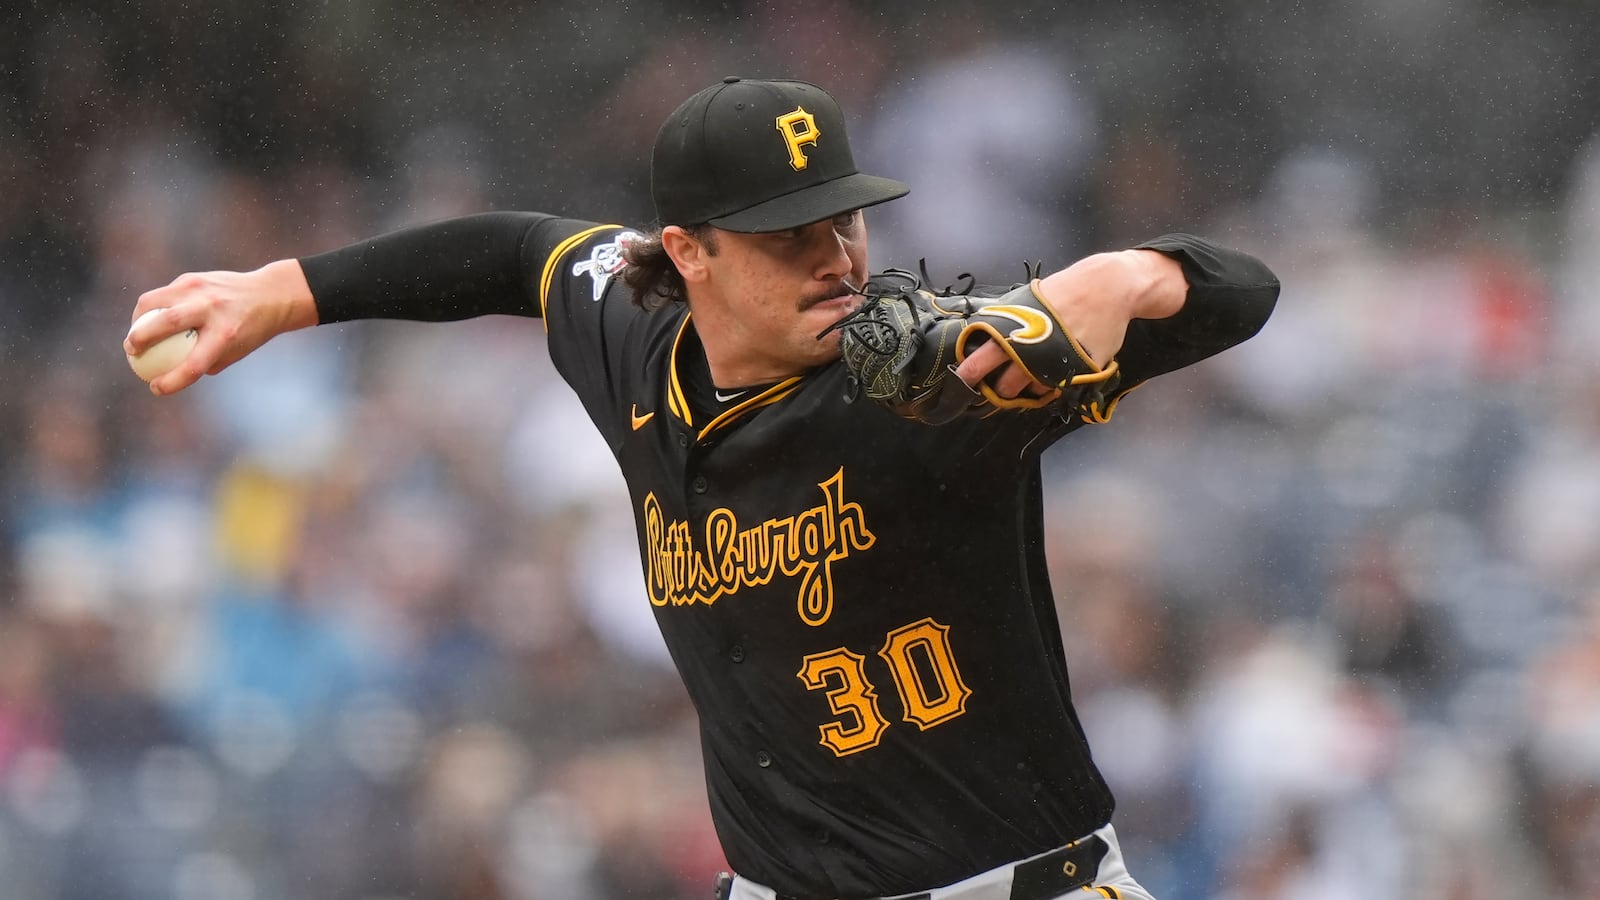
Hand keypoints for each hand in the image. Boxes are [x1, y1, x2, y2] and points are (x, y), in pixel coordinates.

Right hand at [124, 259, 318, 395]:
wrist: (269, 294)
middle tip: (131, 352)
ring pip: (155, 301)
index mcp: (227, 335)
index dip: (172, 381)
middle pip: (167, 324)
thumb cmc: (250, 330)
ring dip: (137, 319)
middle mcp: (212, 309)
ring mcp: (201, 290)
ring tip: (133, 333)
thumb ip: (206, 362)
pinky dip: (152, 307)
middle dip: (140, 339)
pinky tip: (147, 318)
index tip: (156, 389)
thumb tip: (172, 372)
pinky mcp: (193, 277)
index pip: (194, 364)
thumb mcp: (235, 351)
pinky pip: (163, 294)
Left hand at [953, 250, 1185, 397]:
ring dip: (1025, 388)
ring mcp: (1053, 367)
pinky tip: (1048, 374)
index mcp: (1012, 333)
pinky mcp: (1075, 374)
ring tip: (1026, 376)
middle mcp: (1030, 355)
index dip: (969, 375)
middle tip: (995, 388)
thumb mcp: (1027, 300)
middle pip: (1003, 387)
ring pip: (1030, 391)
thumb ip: (1007, 320)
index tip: (962, 383)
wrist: (1108, 288)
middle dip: (996, 391)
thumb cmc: (1065, 290)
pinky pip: (1055, 388)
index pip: (980, 362)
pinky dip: (1048, 385)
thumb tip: (984, 336)